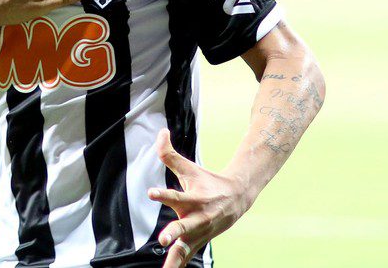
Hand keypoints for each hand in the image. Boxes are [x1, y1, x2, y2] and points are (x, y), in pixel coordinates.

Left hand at [148, 129, 250, 267]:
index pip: (175, 196)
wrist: (237, 199)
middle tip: (163, 239)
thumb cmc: (207, 181)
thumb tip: (160, 132)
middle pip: (183, 227)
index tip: (151, 193)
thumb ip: (169, 153)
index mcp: (193, 199)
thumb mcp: (188, 167)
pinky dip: (178, 265)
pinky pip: (187, 256)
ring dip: (176, 258)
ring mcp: (199, 233)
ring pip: (186, 248)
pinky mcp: (199, 242)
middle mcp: (197, 218)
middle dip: (174, 233)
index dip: (162, 194)